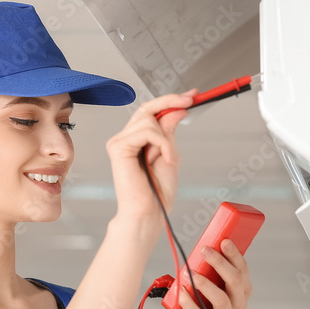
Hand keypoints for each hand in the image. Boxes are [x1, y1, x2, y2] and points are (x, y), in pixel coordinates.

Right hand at [105, 89, 198, 225]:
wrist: (149, 212)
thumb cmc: (157, 192)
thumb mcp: (170, 154)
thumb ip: (169, 132)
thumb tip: (175, 110)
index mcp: (136, 140)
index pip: (150, 112)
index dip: (170, 100)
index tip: (191, 96)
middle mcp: (125, 138)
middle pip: (146, 108)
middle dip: (170, 101)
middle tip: (190, 101)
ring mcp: (119, 142)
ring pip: (149, 119)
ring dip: (167, 139)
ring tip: (169, 159)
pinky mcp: (118, 148)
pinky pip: (147, 132)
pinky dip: (162, 144)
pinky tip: (164, 160)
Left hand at [173, 239, 252, 308]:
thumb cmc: (205, 308)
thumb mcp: (212, 288)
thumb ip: (211, 273)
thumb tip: (202, 250)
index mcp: (242, 292)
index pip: (242, 270)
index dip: (234, 255)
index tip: (224, 241)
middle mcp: (238, 305)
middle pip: (235, 281)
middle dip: (220, 262)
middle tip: (205, 250)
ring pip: (220, 299)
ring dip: (204, 283)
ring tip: (189, 273)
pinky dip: (188, 301)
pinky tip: (180, 292)